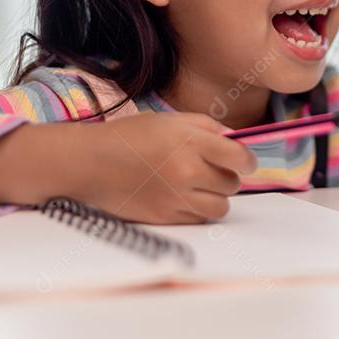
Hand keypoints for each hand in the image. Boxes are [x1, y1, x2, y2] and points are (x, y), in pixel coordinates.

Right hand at [0, 111, 257, 224]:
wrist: (91, 164)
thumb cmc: (129, 137)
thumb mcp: (168, 119)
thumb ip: (204, 126)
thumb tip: (231, 139)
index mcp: (190, 142)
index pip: (239, 158)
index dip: (247, 160)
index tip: (244, 161)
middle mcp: (187, 171)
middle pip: (232, 184)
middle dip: (227, 177)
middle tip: (212, 170)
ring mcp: (176, 198)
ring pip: (220, 207)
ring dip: (216, 198)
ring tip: (200, 187)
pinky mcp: (165, 218)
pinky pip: (198, 219)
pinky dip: (197, 211)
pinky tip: (183, 198)